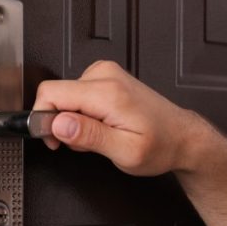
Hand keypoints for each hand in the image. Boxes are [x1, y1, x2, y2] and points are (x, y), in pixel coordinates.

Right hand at [33, 61, 204, 175]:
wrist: (183, 137)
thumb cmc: (161, 146)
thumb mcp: (125, 152)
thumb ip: (89, 136)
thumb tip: (57, 124)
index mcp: (108, 93)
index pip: (51, 93)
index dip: (44, 120)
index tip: (53, 141)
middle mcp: (105, 76)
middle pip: (56, 94)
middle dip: (62, 124)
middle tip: (86, 144)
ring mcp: (106, 73)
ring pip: (66, 96)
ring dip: (74, 121)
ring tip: (100, 137)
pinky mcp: (106, 77)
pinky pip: (78, 94)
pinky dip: (83, 113)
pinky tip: (102, 126)